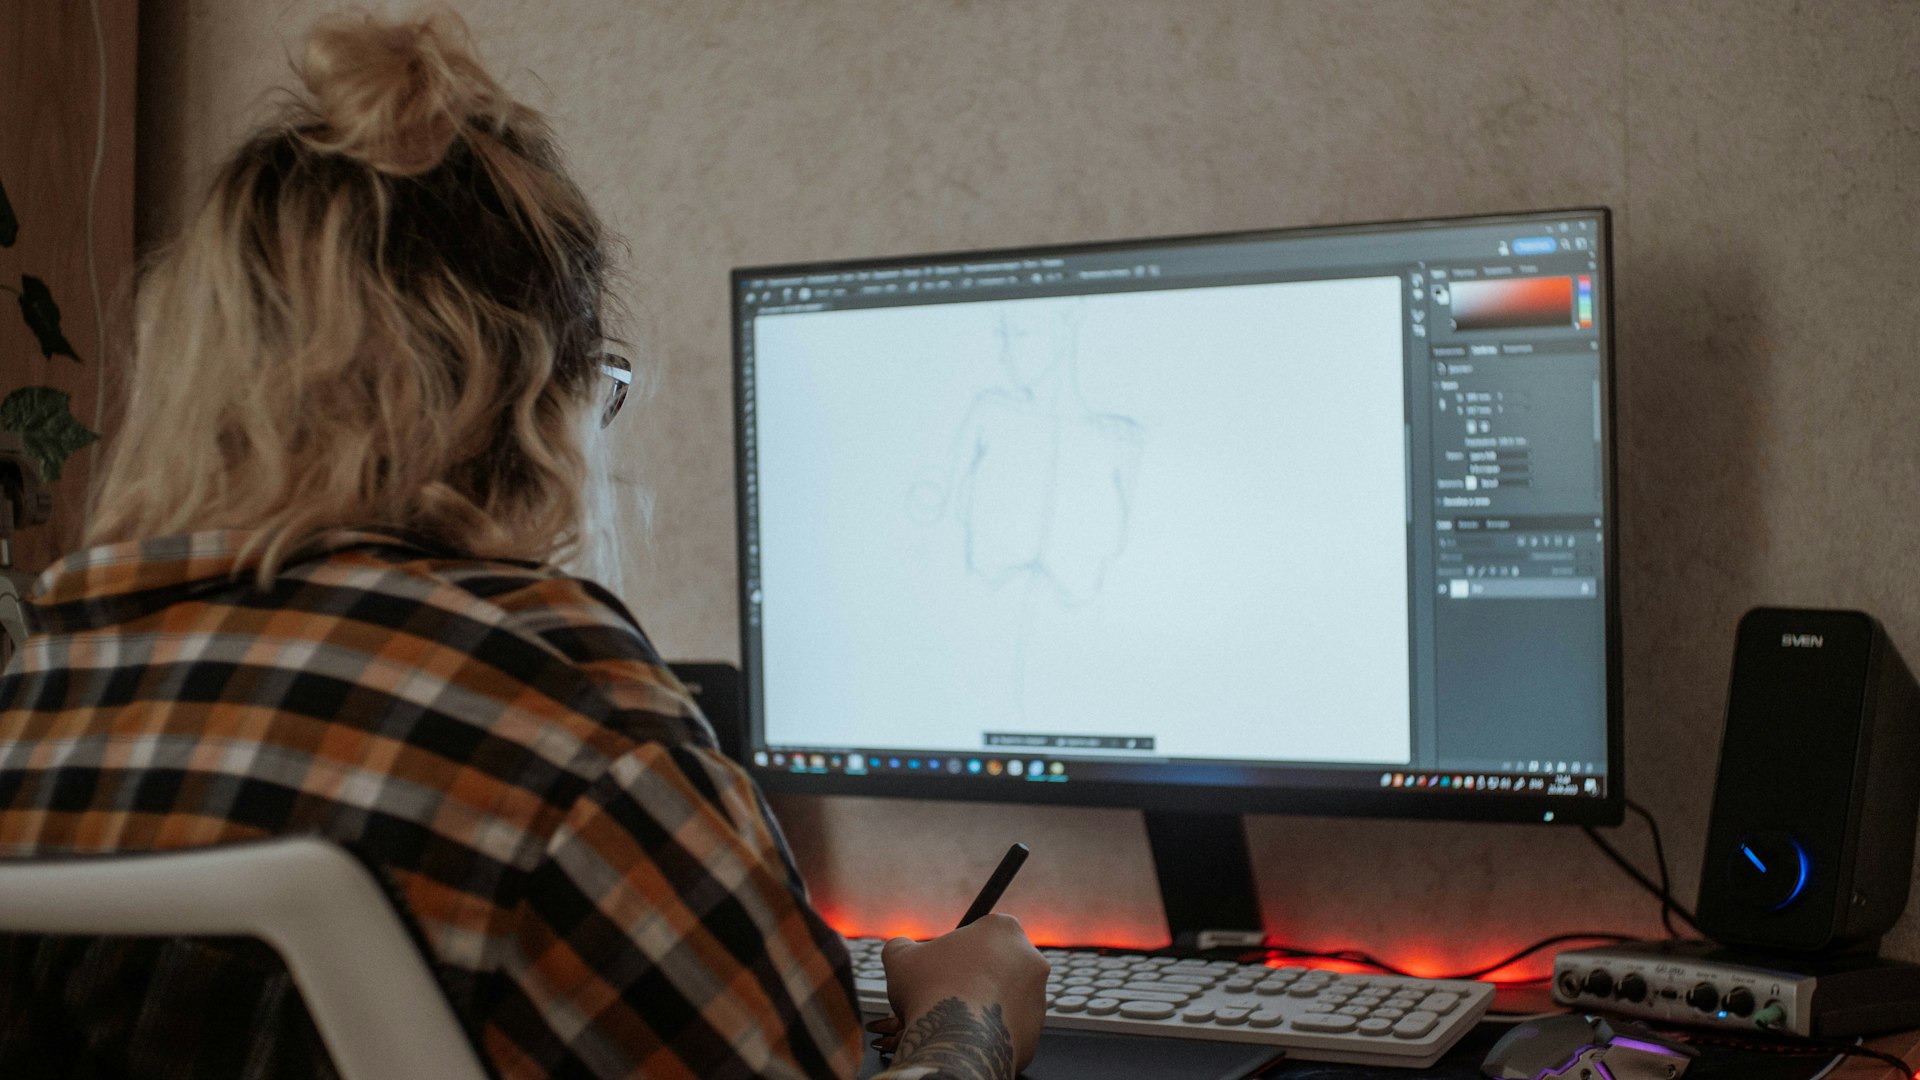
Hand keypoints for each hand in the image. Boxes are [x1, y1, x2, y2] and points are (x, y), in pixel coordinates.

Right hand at [865, 914, 1048, 1077]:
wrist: (955, 1043)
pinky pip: (1008, 1027)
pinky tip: (967, 1035)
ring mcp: (1038, 997)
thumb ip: (902, 945)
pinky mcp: (1036, 1031)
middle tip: (947, 992)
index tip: (944, 966)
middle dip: (975, 977)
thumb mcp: (901, 958)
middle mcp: (1031, 959)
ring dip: (984, 1004)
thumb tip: (899, 948)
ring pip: (1004, 997)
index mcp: (1003, 930)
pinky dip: (990, 1031)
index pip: (982, 932)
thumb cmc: (930, 993)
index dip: (959, 950)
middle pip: (998, 964)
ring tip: (955, 1016)